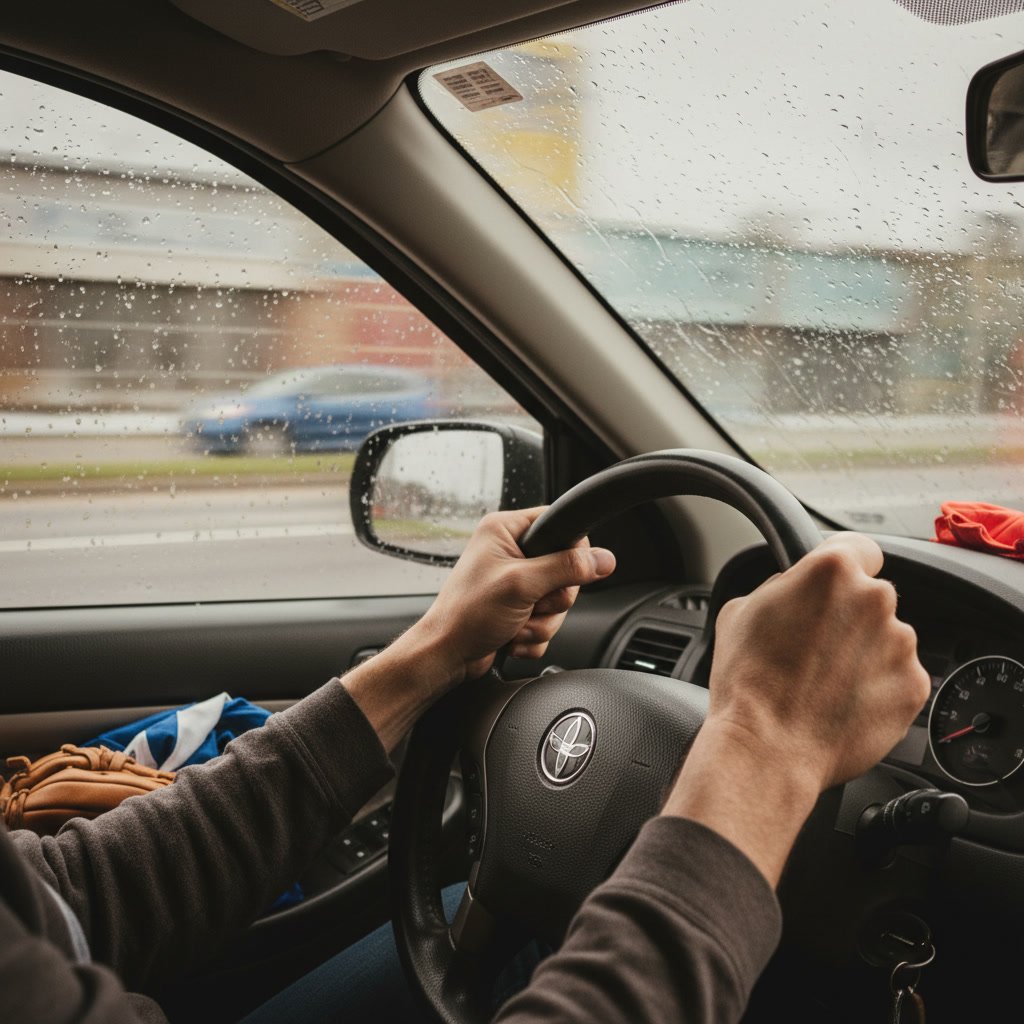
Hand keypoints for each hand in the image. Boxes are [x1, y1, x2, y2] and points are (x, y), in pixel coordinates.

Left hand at [343, 508, 614, 750]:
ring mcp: (516, 583)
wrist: (446, 656)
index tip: (562, 573)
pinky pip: (548, 621)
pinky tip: (511, 636)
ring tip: (515, 624)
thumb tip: (604, 560)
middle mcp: (511, 552)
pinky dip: (534, 635)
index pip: (560, 525)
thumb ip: (566, 569)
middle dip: (552, 599)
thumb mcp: (521, 584)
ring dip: (542, 621)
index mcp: (505, 530)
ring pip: (558, 601)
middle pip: (566, 569)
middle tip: (529, 604)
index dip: (570, 552)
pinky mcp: (518, 609)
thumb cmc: (466, 615)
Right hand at [706, 531, 929, 791]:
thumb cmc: (748, 682)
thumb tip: (793, 590)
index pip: (857, 548)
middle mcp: (874, 598)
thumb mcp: (740, 610)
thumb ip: (780, 587)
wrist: (767, 748)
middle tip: (814, 645)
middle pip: (870, 596)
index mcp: (830, 570)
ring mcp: (900, 643)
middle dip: (848, 615)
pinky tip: (842, 702)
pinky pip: (898, 676)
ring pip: (886, 637)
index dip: (842, 568)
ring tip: (825, 682)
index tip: (833, 587)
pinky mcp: (914, 686)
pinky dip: (878, 687)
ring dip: (864, 652)